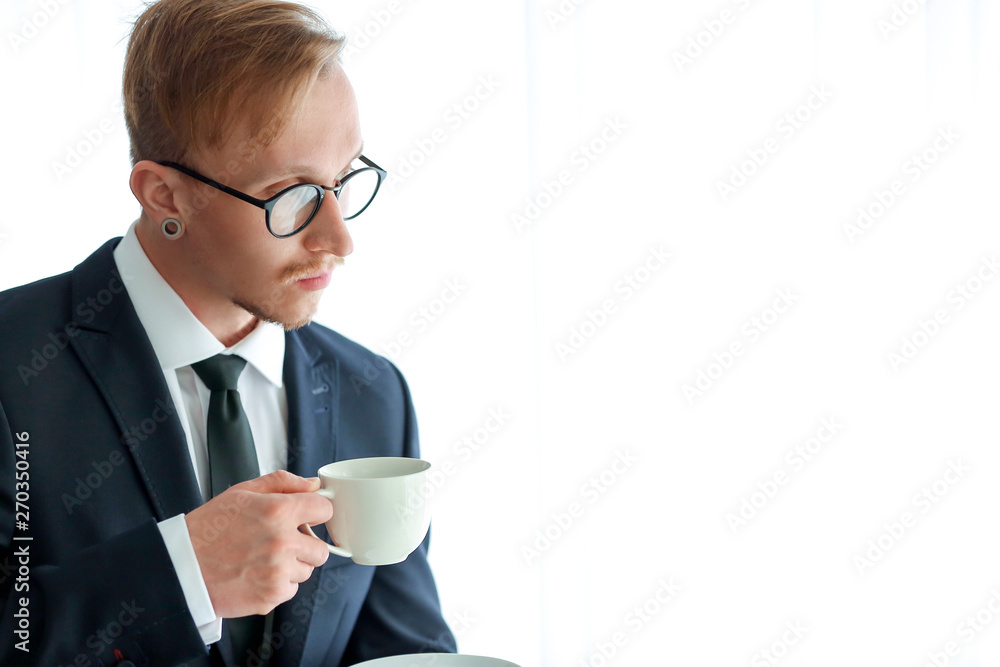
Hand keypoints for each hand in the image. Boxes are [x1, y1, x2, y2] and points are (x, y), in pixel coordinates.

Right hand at [185, 470, 332, 617]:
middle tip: (283, 541)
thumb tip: (312, 484)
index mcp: (278, 512)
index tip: (309, 515)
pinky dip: (278, 584)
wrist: (181, 569)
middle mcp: (282, 543)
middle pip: (322, 547)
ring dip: (292, 565)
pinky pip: (291, 589)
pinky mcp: (271, 596)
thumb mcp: (242, 492)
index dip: (316, 511)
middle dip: (306, 543)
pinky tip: (257, 573)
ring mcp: (278, 572)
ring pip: (307, 570)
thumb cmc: (207, 530)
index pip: (325, 509)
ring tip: (264, 558)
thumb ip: (282, 483)